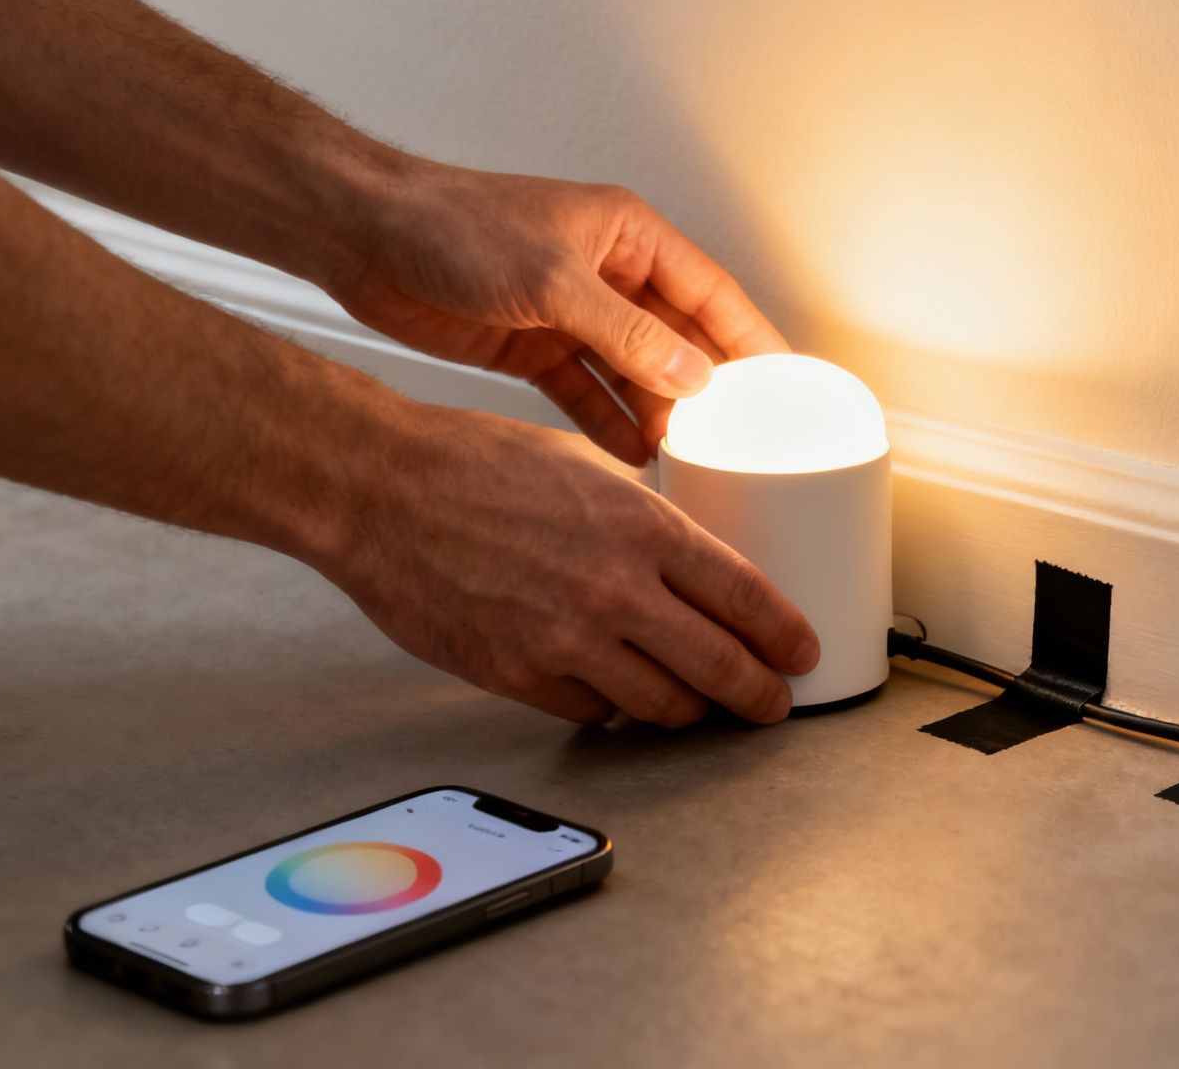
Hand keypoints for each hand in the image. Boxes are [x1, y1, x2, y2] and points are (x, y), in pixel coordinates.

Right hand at [317, 404, 819, 725]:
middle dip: (759, 695)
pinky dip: (614, 710)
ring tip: (699, 705)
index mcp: (641, 526)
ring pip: (661, 706)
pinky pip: (593, 713)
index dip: (784, 636)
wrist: (377, 492)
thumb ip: (636, 517)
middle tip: (772, 704)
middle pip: (720, 667)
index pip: (745, 598)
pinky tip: (619, 696)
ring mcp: (568, 642)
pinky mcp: (522, 677)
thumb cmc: (468, 463)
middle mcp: (615, 589)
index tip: (801, 652)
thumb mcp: (579, 465)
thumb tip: (678, 556)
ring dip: (689, 711)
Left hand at [327, 161, 788, 465]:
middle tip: (741, 438)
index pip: (711, 293)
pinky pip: (586, 393)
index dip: (752, 340)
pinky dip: (609, 423)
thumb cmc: (449, 225)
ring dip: (660, 413)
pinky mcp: (532, 347)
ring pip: (634, 373)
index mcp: (626, 235)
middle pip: (678, 338)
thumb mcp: (550, 280)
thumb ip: (624, 332)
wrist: (362, 238)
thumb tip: (690, 372)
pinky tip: (634, 456)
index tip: (786, 384)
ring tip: (692, 459)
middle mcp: (606, 274)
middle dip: (708, 388)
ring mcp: (570, 313)